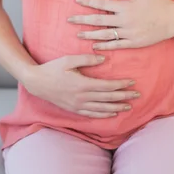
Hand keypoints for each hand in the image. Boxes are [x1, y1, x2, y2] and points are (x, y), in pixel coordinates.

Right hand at [23, 54, 140, 117]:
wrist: (36, 82)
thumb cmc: (52, 68)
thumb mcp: (68, 60)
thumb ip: (87, 59)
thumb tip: (103, 59)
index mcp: (82, 84)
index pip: (107, 86)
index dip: (120, 85)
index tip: (131, 83)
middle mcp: (82, 97)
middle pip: (108, 99)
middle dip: (124, 97)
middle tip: (137, 95)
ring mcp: (78, 105)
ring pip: (102, 109)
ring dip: (116, 108)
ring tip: (128, 106)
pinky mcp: (73, 109)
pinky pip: (92, 114)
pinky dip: (103, 115)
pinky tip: (111, 114)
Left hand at [68, 0, 173, 49]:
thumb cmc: (159, 2)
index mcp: (125, 6)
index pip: (102, 3)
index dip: (88, 2)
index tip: (77, 1)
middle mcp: (124, 20)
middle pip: (98, 20)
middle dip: (82, 19)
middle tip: (69, 19)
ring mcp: (128, 33)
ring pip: (104, 34)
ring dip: (89, 34)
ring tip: (78, 34)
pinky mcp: (134, 43)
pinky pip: (116, 45)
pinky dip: (104, 46)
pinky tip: (94, 45)